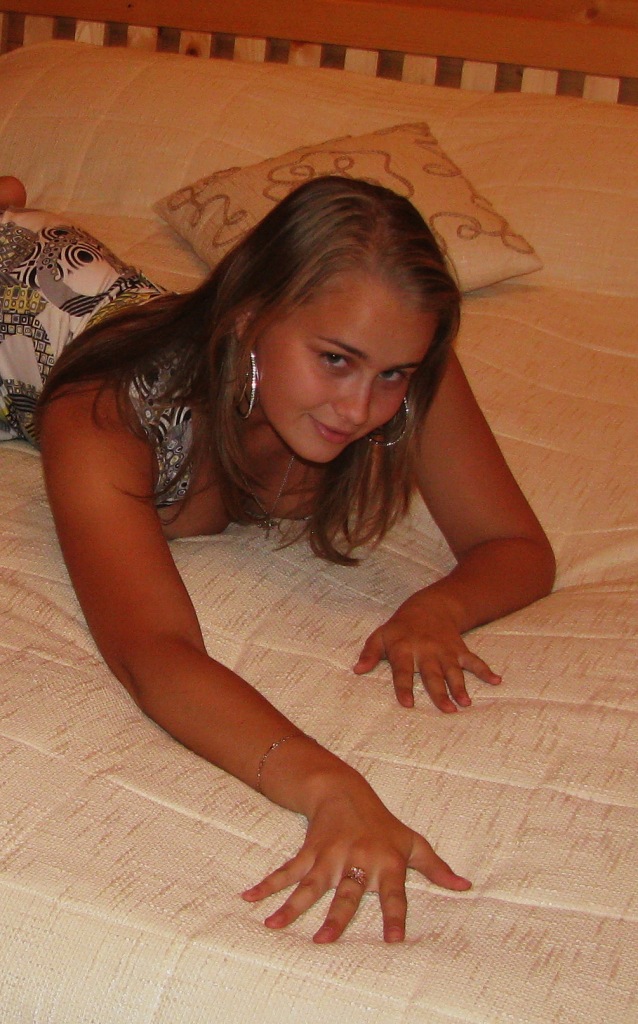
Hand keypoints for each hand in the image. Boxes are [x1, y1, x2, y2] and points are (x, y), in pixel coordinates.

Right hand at [242, 776, 469, 942]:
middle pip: (346, 894)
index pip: (395, 894)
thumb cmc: (383, 823)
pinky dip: (267, 885)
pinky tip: (249, 899)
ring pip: (310, 885)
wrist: (344, 791)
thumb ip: (435, 868)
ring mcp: (329, 857)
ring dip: (291, 906)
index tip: (394, 941)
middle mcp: (357, 861)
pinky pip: (286, 871)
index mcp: (386, 862)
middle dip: (335, 918)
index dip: (395, 916)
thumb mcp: (412, 842)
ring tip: (274, 926)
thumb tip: (465, 886)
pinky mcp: (308, 852)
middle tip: (325, 943)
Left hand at [353, 591, 500, 711]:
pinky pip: (474, 660)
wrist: (429, 606)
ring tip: (466, 703)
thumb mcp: (381, 636)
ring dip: (460, 686)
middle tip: (447, 710)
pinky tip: (497, 681)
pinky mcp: (459, 649)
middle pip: (433, 675)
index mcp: (404, 649)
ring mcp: (445, 650)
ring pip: (454, 670)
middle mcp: (426, 651)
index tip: (408, 704)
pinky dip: (486, 670)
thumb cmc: (400, 627)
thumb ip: (369, 653)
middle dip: (439, 693)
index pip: (403, 671)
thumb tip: (356, 670)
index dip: (404, 687)